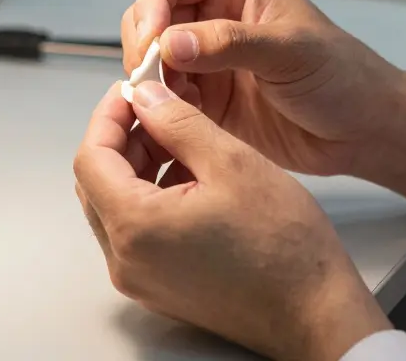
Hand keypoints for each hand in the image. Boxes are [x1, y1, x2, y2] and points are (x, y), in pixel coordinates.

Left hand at [73, 81, 390, 359]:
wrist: (316, 313)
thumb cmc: (285, 250)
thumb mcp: (232, 162)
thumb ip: (178, 122)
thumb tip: (146, 97)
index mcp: (135, 228)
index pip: (90, 158)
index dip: (108, 116)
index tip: (132, 91)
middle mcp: (127, 260)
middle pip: (97, 183)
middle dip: (122, 138)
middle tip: (157, 109)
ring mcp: (141, 278)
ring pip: (116, 205)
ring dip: (138, 165)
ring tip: (180, 138)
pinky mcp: (159, 286)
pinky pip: (137, 231)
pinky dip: (151, 195)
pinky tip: (189, 175)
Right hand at [121, 0, 405, 177]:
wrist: (364, 132)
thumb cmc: (344, 76)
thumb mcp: (291, 50)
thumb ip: (230, 43)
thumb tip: (171, 41)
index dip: (153, 1)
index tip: (152, 35)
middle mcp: (214, 21)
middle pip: (150, 16)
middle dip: (143, 43)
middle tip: (149, 74)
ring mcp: (206, 64)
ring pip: (151, 61)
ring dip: (148, 80)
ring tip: (165, 101)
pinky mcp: (205, 104)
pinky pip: (163, 100)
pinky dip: (158, 108)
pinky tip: (173, 120)